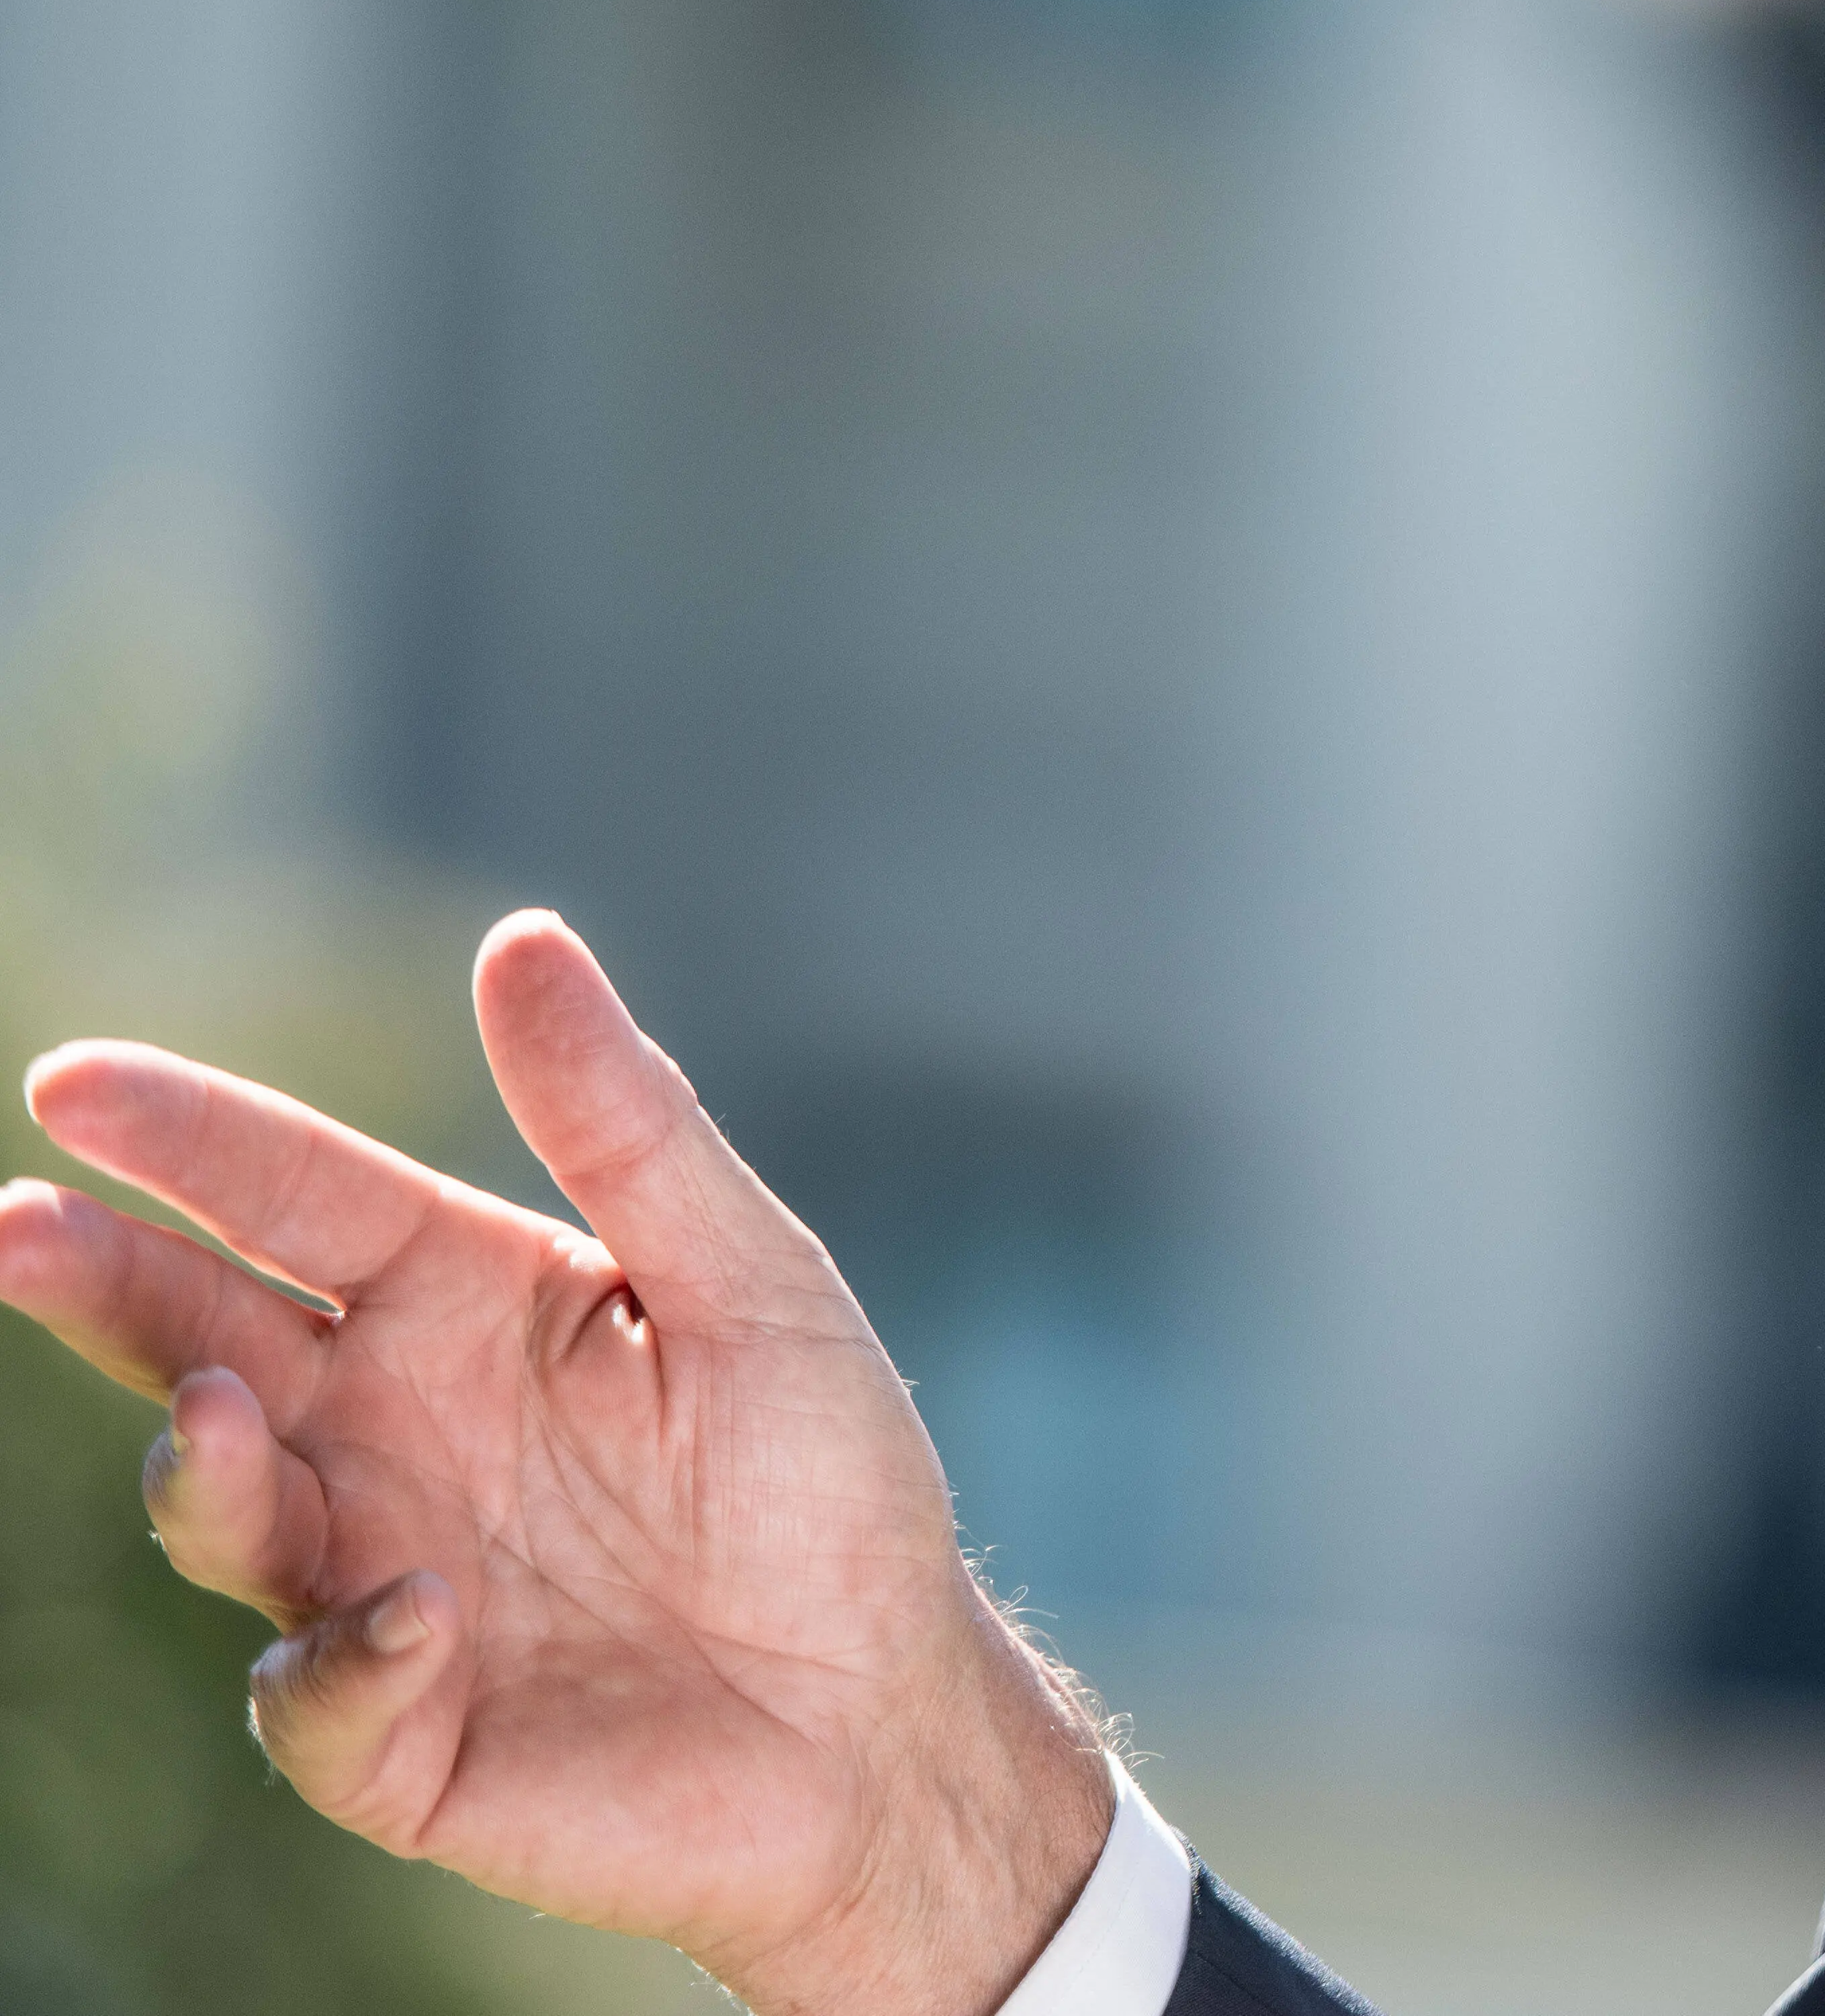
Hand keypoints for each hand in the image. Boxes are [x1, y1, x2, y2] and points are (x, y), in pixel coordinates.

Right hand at [0, 913, 1113, 2015]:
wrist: (887, 1710)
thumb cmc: (826, 1484)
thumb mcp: (752, 1279)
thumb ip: (630, 1122)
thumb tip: (523, 939)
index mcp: (466, 1307)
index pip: (301, 1200)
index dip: (191, 1140)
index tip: (72, 1085)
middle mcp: (392, 1435)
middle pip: (205, 1343)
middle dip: (105, 1284)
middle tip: (18, 1227)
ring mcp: (377, 1585)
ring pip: (227, 1517)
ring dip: (205, 1469)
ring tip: (218, 1415)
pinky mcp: (403, 1737)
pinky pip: (323, 1695)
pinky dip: (347, 1656)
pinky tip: (419, 1611)